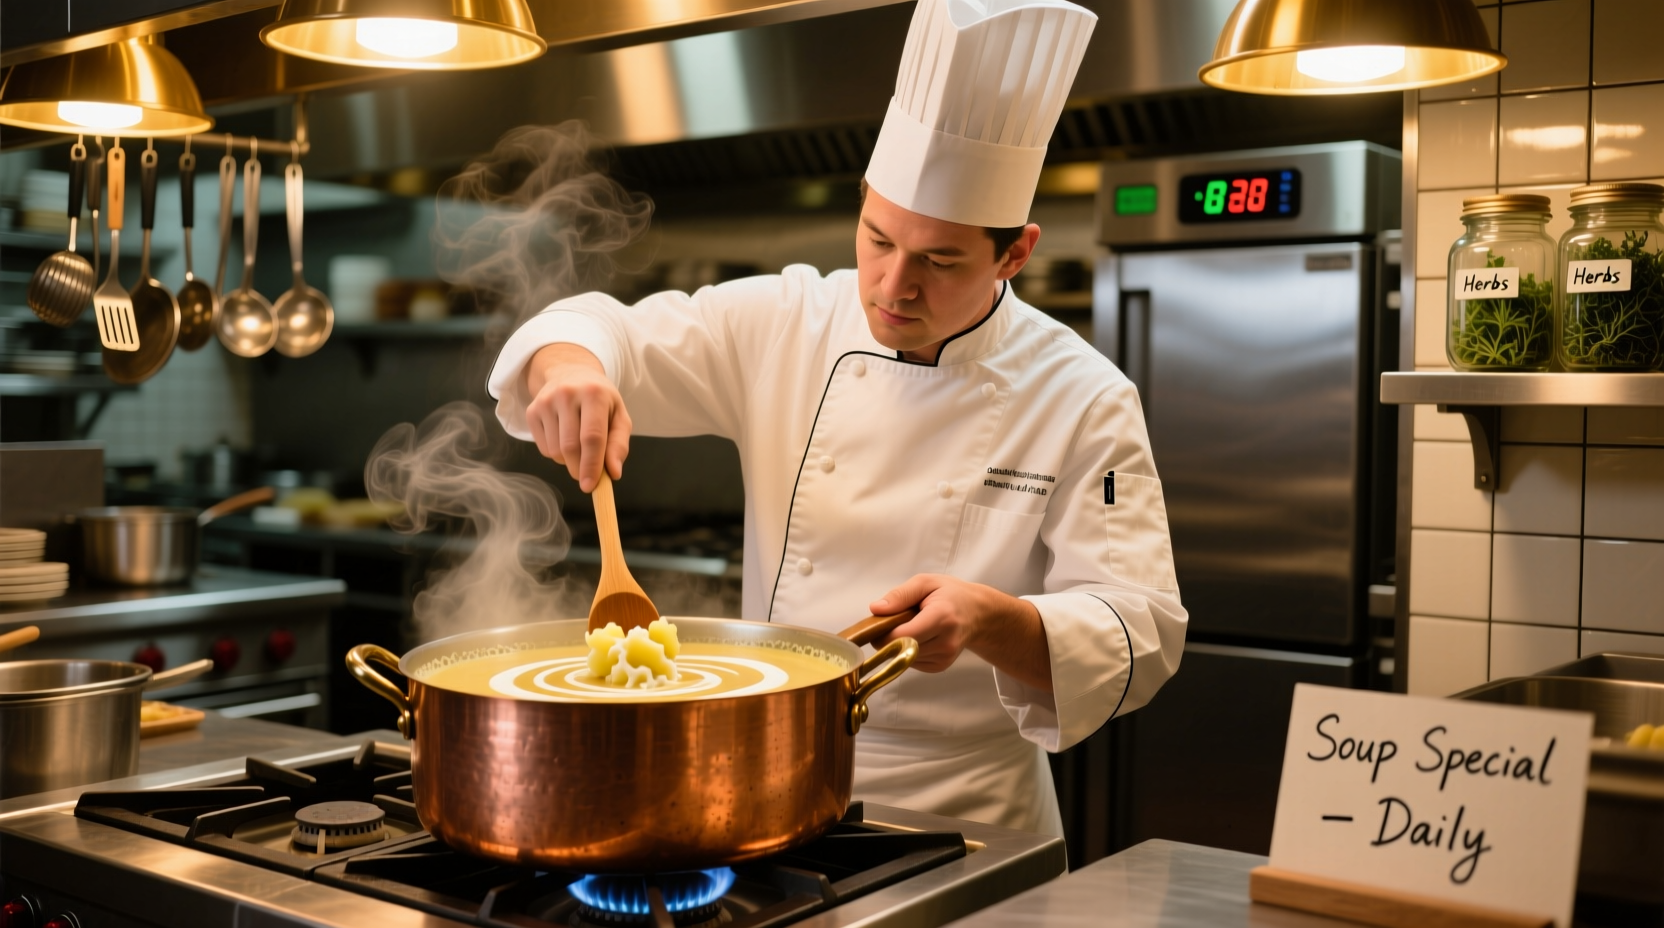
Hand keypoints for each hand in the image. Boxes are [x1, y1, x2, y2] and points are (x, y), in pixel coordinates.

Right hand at [525, 343, 631, 492]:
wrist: (571, 374)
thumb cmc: (600, 401)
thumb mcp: (618, 416)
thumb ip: (619, 445)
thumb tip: (613, 473)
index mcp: (594, 393)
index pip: (592, 437)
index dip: (591, 465)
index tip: (591, 487)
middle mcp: (567, 393)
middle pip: (570, 447)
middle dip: (579, 469)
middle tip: (587, 477)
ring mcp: (545, 401)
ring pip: (555, 451)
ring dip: (569, 461)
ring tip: (579, 447)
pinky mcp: (532, 411)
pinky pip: (543, 448)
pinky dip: (556, 454)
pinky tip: (564, 438)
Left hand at [869, 574, 1051, 690]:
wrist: (977, 613)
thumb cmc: (951, 595)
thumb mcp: (926, 583)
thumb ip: (900, 595)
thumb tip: (876, 609)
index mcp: (941, 617)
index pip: (903, 636)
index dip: (882, 633)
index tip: (876, 625)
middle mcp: (946, 642)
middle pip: (901, 649)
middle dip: (888, 638)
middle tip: (891, 622)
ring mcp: (945, 657)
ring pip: (903, 657)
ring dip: (898, 644)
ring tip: (910, 626)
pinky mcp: (940, 666)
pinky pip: (911, 662)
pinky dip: (907, 650)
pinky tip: (918, 637)